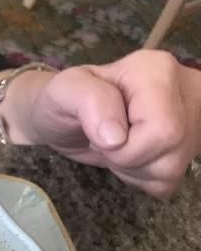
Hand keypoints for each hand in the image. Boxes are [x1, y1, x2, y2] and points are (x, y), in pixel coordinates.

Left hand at [25, 50, 200, 197]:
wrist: (63, 120)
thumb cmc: (62, 103)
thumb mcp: (63, 91)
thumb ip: (90, 100)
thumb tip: (116, 137)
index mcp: (156, 70)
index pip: (162, 128)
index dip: (123, 146)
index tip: (99, 135)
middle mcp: (183, 90)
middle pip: (171, 146)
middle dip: (126, 158)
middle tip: (104, 141)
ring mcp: (190, 120)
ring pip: (172, 168)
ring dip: (132, 168)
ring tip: (117, 146)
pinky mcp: (185, 147)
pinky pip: (169, 180)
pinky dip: (142, 177)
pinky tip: (130, 155)